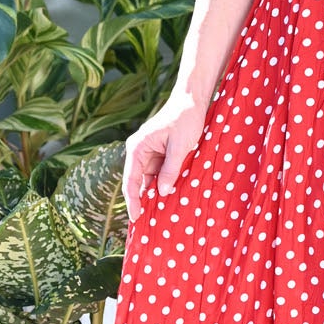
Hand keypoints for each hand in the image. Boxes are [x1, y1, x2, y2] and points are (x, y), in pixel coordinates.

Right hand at [122, 95, 205, 222]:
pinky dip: (164, 183)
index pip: (131, 180)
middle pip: (138, 182)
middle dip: (143, 201)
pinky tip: (170, 197)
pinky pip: (159, 172)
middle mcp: (139, 150)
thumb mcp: (180, 147)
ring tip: (160, 214)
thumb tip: (163, 192)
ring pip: (150, 179)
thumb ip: (171, 170)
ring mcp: (149, 152)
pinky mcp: (160, 152)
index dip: (133, 201)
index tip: (136, 217)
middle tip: (148, 223)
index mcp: (137, 147)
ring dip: (156, 193)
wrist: (192, 100)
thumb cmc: (185, 119)